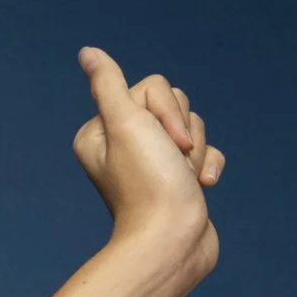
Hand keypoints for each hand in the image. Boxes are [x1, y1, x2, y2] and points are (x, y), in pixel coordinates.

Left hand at [72, 45, 222, 282]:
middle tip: (172, 163)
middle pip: (174, 105)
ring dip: (197, 151)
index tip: (160, 142)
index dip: (165, 110)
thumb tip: (88, 53)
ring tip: (183, 180)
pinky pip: (205, 151)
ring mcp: (151, 162)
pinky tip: (200, 187)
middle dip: (183, 131)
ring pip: (193, 127)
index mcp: (101, 130)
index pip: (151, 87)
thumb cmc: (149, 184)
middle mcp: (122, 144)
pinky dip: (208, 166)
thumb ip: (109, 86)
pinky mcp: (176, 177)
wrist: (172, 243)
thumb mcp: (126, 125)